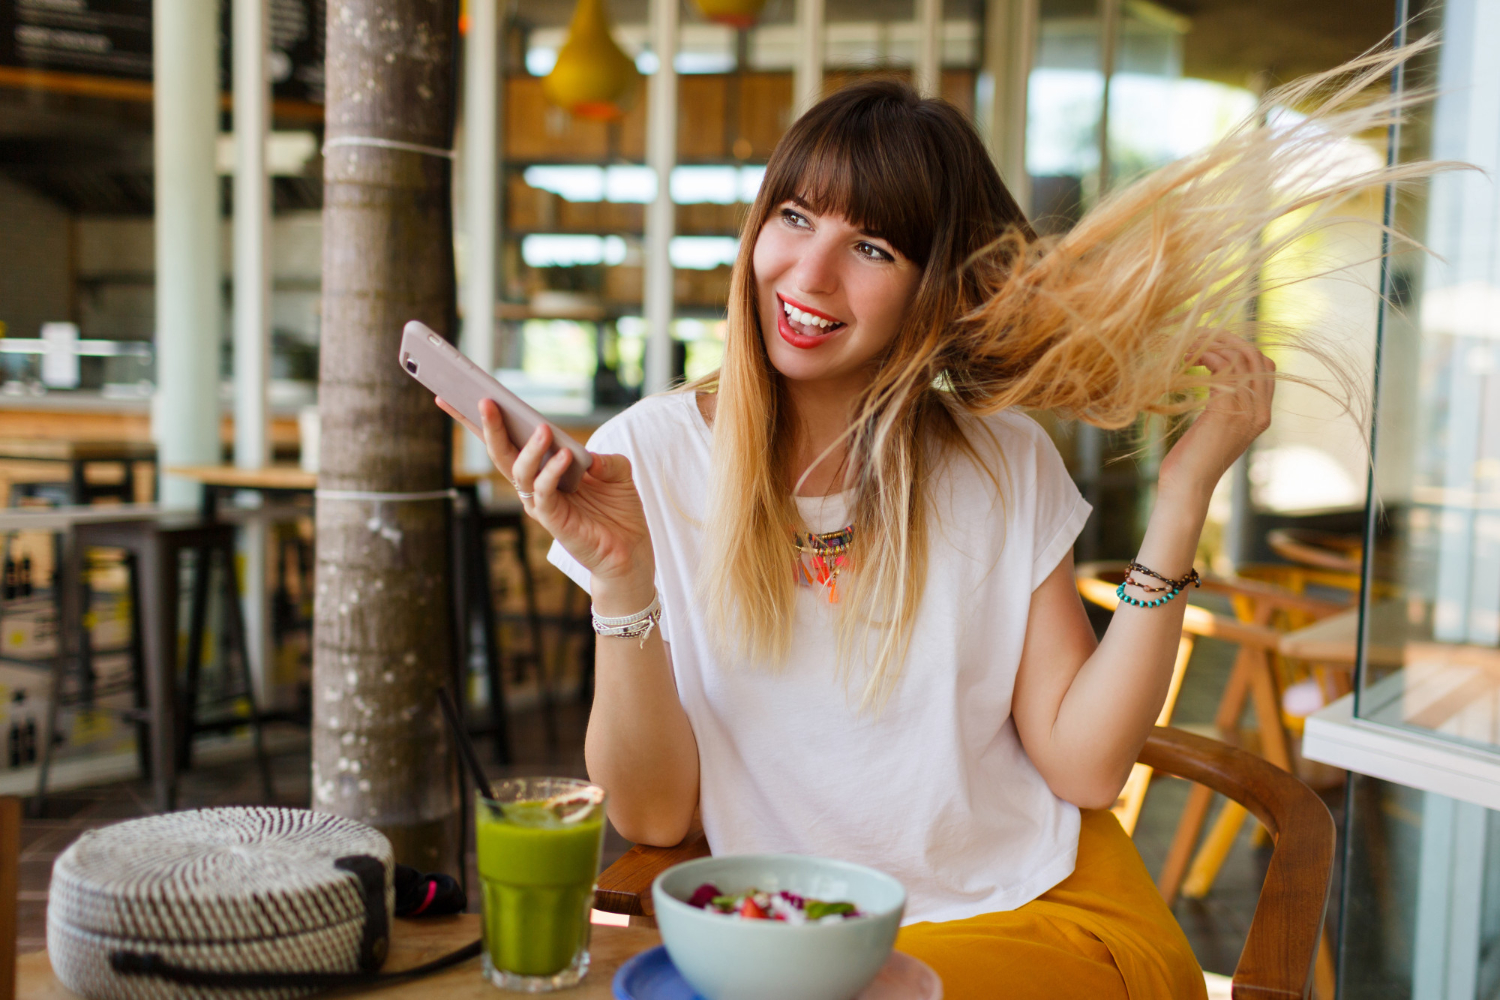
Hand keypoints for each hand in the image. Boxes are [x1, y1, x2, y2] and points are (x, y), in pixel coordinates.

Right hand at [437, 398, 653, 591]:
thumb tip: (587, 456)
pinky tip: (565, 455)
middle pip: (503, 453)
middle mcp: (535, 485)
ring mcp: (541, 503)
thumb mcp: (618, 472)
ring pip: (520, 472)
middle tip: (484, 401)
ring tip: (542, 429)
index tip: (463, 392)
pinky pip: (544, 493)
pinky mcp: (553, 520)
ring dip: (529, 449)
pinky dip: (551, 472)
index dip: (482, 420)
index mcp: (542, 468)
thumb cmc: (618, 510)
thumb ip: (605, 458)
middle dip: (490, 426)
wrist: (630, 550)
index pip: (508, 441)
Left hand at [1158, 334, 1275, 502]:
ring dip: (1212, 346)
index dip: (1240, 347)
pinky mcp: (1227, 411)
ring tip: (1186, 348)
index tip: (1211, 342)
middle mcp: (1261, 411)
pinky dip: (1205, 358)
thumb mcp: (1215, 426)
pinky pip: (1223, 370)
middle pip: (1256, 356)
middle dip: (1227, 340)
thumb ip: (1224, 403)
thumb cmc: (1192, 459)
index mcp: (1262, 414)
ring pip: (1240, 359)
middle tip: (1198, 335)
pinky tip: (1186, 360)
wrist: (1187, 485)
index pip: (1265, 366)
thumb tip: (1214, 375)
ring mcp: (1247, 412)